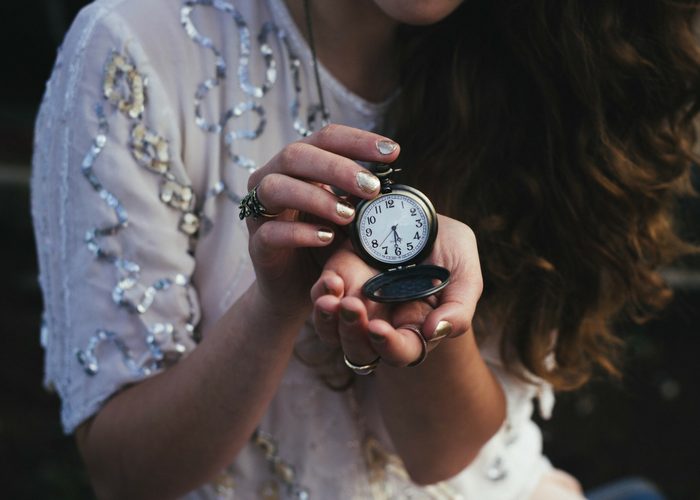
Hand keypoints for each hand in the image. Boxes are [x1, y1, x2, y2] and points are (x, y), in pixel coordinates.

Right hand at [244, 124, 399, 315]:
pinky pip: (271, 231)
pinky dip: (300, 232)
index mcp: (299, 164)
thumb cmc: (326, 242)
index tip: (393, 152)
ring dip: (316, 197)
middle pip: (296, 154)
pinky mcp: (257, 244)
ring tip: (349, 215)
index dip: (358, 141)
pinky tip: (327, 237)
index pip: (325, 138)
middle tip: (372, 187)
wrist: (299, 289)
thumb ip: (361, 194)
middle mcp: (273, 178)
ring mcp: (260, 211)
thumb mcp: (349, 214)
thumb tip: (391, 178)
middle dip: (337, 168)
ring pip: (276, 187)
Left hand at [310, 215, 482, 367]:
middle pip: (360, 350)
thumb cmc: (448, 250)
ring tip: (331, 301)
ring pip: (332, 332)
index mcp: (415, 329)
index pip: (401, 352)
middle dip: (352, 334)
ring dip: (328, 321)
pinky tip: (331, 281)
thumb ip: (459, 308)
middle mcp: (382, 323)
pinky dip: (320, 294)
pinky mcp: (338, 280)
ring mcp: (356, 304)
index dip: (390, 347)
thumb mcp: (465, 274)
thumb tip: (436, 332)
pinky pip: (320, 298)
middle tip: (351, 307)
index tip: (380, 328)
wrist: (419, 216)